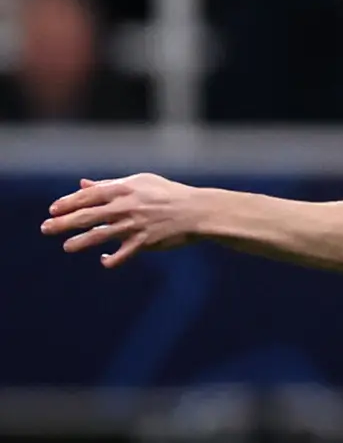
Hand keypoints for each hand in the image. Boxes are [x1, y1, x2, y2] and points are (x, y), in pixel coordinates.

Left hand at [46, 174, 211, 265]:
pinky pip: (122, 254)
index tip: (52, 210)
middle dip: (63, 223)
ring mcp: (135, 225)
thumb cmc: (167, 194)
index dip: (67, 203)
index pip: (88, 196)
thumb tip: (82, 185)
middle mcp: (126, 207)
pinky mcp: (145, 242)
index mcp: (124, 189)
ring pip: (100, 235)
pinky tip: (103, 259)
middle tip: (45, 228)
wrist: (197, 211)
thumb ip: (109, 185)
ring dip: (80, 242)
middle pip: (87, 216)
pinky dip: (110, 259)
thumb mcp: (140, 183)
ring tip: (67, 246)